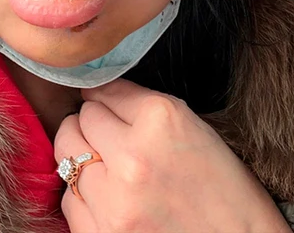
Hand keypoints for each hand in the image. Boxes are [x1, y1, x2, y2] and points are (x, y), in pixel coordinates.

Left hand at [54, 79, 289, 232]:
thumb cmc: (226, 189)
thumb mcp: (194, 127)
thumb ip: (143, 105)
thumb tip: (97, 93)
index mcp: (161, 119)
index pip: (104, 92)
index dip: (109, 101)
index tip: (114, 109)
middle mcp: (132, 156)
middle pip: (79, 121)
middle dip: (91, 126)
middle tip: (111, 139)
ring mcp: (114, 201)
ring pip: (67, 157)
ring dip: (85, 159)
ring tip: (112, 170)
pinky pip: (69, 200)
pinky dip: (84, 195)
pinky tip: (110, 198)